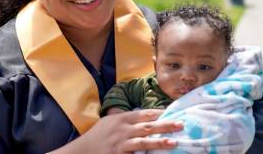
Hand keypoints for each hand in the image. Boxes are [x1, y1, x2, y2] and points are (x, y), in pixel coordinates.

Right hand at [50, 109, 182, 153]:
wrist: (82, 150)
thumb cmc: (98, 136)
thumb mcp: (110, 122)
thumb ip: (126, 119)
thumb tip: (144, 118)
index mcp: (121, 118)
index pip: (143, 113)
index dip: (159, 113)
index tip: (172, 113)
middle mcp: (122, 128)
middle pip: (147, 125)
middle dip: (165, 124)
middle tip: (180, 124)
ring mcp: (121, 143)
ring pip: (144, 141)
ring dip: (160, 142)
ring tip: (173, 142)